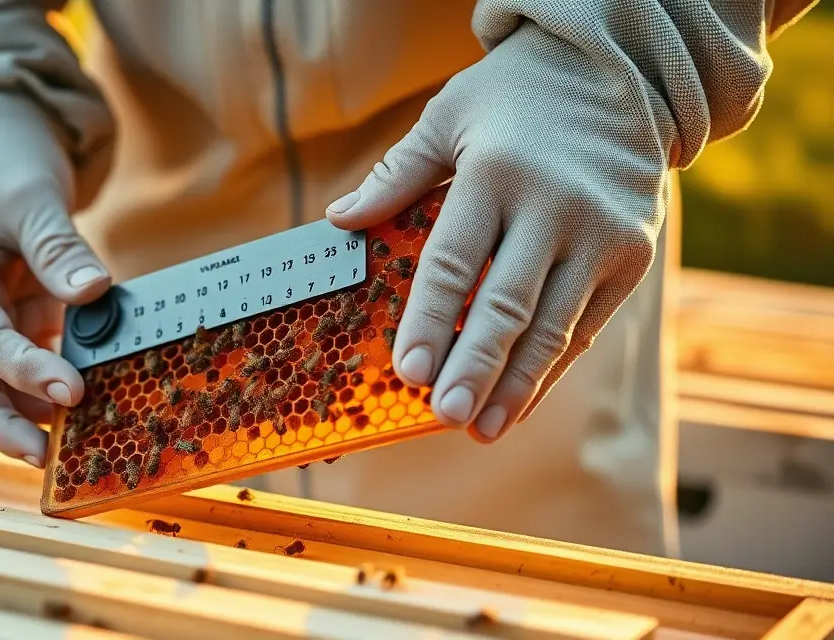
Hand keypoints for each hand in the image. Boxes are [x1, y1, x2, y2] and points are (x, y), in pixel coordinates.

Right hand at [0, 100, 111, 466]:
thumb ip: (58, 247)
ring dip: (40, 416)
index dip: (27, 374)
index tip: (71, 393)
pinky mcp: (20, 328)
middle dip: (10, 430)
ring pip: (5, 391)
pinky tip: (104, 399)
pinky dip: (65, 383)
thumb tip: (94, 291)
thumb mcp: (29, 197)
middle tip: (55, 462)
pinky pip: (40, 366)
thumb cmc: (3, 167)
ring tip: (89, 440)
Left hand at [326, 20, 670, 441]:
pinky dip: (550, 370)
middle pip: (507, 305)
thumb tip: (339, 220)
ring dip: (515, 385)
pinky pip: (584, 327)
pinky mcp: (631, 257)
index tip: (407, 373)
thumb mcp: (449, 116)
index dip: (430, 321)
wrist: (625, 74)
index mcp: (498, 173)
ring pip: (552, 327)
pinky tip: (518, 403)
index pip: (454, 261)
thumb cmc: (517, 96)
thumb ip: (397, 174)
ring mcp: (602, 236)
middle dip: (474, 368)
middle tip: (443, 416)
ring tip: (479, 428)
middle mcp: (555, 207)